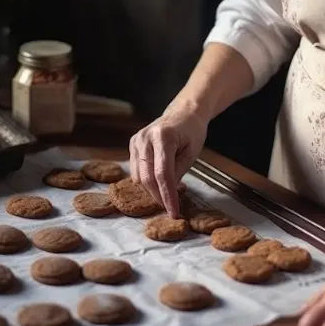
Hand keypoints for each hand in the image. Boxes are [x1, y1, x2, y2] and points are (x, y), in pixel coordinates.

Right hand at [129, 102, 207, 216]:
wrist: (183, 113)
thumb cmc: (191, 132)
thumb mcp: (191, 153)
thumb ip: (178, 173)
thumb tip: (168, 194)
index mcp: (163, 137)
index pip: (163, 174)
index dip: (168, 196)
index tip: (174, 212)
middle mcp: (145, 138)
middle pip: (147, 177)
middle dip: (158, 197)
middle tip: (171, 208)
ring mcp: (136, 141)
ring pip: (138, 177)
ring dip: (152, 190)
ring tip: (167, 194)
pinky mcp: (132, 144)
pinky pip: (136, 171)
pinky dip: (146, 181)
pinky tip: (158, 183)